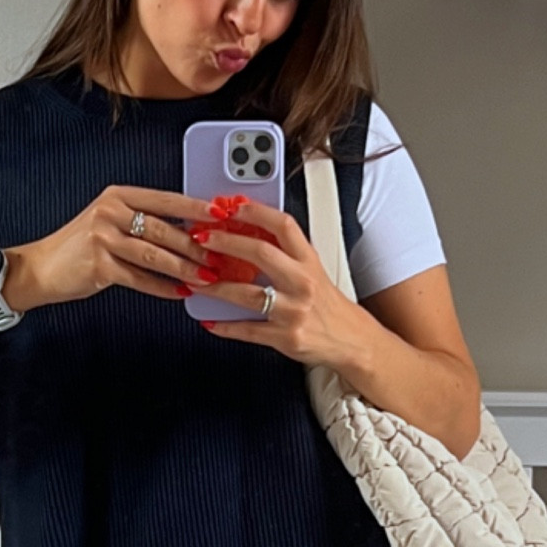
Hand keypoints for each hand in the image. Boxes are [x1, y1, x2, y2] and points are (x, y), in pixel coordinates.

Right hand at [2, 185, 220, 311]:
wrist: (41, 269)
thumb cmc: (80, 248)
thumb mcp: (110, 222)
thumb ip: (143, 221)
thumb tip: (188, 231)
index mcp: (118, 196)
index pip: (166, 198)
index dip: (196, 207)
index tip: (222, 215)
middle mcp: (110, 211)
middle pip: (163, 228)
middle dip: (195, 245)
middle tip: (220, 257)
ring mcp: (103, 238)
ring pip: (154, 254)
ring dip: (184, 268)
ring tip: (205, 277)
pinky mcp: (99, 266)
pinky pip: (139, 278)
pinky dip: (162, 288)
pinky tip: (179, 293)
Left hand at [188, 196, 374, 372]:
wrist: (350, 339)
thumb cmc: (327, 304)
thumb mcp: (314, 271)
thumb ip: (286, 254)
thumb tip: (249, 234)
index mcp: (309, 261)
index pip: (283, 225)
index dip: (255, 212)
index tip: (232, 206)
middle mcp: (302, 283)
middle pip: (260, 254)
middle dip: (226, 243)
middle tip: (202, 238)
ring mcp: (293, 311)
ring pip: (246, 294)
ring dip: (215, 287)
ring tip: (195, 281)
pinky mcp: (284, 337)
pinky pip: (247, 330)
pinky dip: (224, 327)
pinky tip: (209, 321)